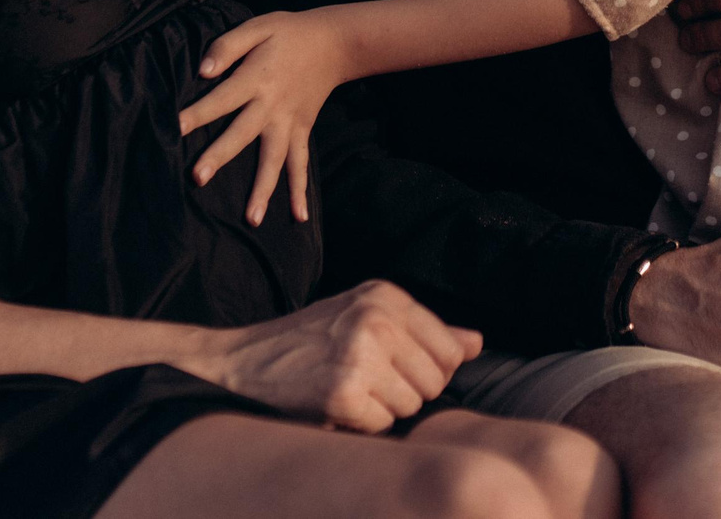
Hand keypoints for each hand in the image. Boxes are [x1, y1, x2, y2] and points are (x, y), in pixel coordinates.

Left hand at [179, 9, 350, 222]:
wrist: (334, 42)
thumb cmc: (288, 32)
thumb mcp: (258, 27)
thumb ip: (228, 46)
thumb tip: (203, 71)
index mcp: (257, 78)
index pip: (221, 98)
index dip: (197, 113)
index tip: (174, 129)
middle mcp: (272, 105)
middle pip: (242, 134)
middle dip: (220, 156)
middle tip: (198, 178)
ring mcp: (289, 122)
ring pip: (275, 159)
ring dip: (264, 189)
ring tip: (252, 219)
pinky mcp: (302, 130)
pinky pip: (301, 164)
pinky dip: (300, 190)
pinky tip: (298, 217)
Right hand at [186, 280, 481, 432]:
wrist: (243, 361)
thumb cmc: (310, 341)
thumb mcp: (366, 318)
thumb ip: (426, 330)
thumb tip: (477, 344)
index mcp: (385, 295)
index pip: (450, 349)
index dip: (428, 369)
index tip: (395, 367)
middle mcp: (376, 319)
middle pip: (435, 381)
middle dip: (406, 391)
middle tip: (366, 379)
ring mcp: (359, 355)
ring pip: (412, 406)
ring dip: (384, 409)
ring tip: (351, 388)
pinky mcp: (343, 393)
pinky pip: (383, 425)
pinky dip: (362, 424)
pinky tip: (336, 404)